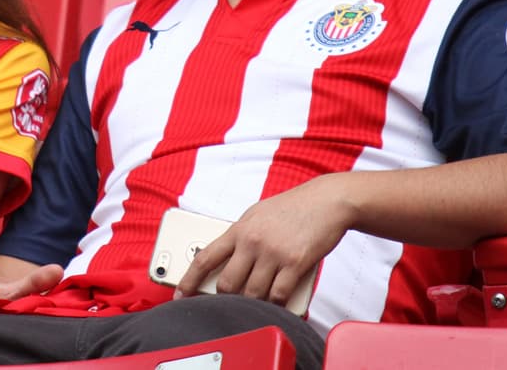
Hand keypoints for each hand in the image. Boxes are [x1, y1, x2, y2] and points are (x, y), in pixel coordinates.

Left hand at [175, 174, 352, 307]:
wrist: (327, 201)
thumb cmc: (293, 208)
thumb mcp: (257, 215)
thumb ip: (241, 236)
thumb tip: (226, 257)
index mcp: (239, 229)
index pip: (206, 258)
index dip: (189, 279)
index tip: (180, 294)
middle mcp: (252, 242)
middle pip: (227, 284)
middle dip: (226, 298)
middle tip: (231, 302)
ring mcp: (273, 254)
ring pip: (252, 293)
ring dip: (253, 303)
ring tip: (257, 302)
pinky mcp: (295, 264)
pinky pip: (278, 295)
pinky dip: (276, 304)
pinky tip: (277, 303)